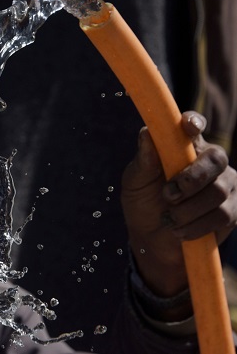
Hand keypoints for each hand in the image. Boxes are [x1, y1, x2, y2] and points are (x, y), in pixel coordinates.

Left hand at [121, 111, 236, 300]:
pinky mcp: (234, 209)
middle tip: (168, 195)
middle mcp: (208, 160)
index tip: (187, 126)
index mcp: (182, 147)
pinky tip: (180, 230)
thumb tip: (147, 133)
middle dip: (191, 179)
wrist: (152, 240)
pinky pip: (223, 214)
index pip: (194, 126)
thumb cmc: (143, 203)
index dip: (194, 123)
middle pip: (216, 158)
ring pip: (218, 190)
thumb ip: (143, 161)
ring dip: (188, 209)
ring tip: (169, 218)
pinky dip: (197, 225)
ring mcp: (225, 184)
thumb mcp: (135, 183)